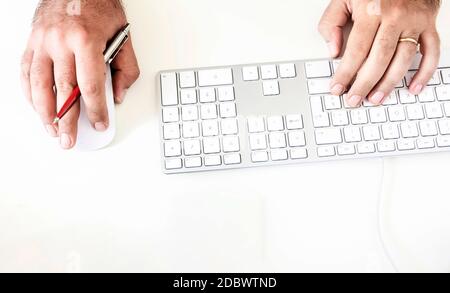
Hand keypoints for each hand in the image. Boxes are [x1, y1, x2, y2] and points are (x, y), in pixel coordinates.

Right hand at [21, 0, 139, 148]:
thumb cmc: (99, 7)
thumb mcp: (123, 36)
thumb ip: (126, 69)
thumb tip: (118, 95)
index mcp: (86, 41)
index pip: (90, 87)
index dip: (95, 110)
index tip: (99, 123)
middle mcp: (61, 42)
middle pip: (63, 91)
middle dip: (67, 120)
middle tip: (69, 139)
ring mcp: (42, 41)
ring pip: (39, 85)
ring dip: (44, 112)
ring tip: (51, 129)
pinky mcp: (32, 41)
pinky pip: (26, 71)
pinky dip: (29, 92)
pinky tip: (36, 106)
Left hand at [318, 0, 440, 106]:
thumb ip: (332, 23)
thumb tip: (333, 52)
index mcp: (371, 11)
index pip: (356, 50)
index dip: (345, 73)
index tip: (337, 88)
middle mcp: (395, 17)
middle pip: (379, 59)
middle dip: (364, 84)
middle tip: (354, 100)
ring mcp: (414, 22)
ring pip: (403, 59)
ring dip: (389, 83)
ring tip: (376, 99)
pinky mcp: (428, 25)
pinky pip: (432, 52)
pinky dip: (425, 73)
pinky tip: (413, 88)